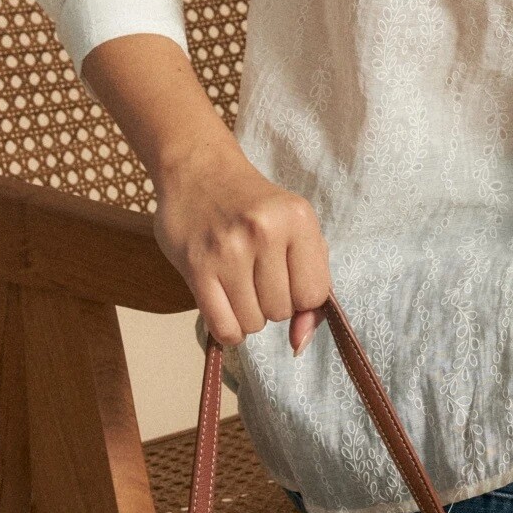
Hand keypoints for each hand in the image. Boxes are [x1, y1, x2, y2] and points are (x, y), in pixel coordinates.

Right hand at [153, 130, 332, 354]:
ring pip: (253, 323)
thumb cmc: (253, 204)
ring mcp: (230, 250)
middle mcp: (266, 231)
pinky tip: (223, 304)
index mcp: (298, 219)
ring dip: (247, 314)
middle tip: (255, 274)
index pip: (314, 295)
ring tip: (237, 283)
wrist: (199, 169)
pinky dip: (228, 329)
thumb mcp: (294, 228)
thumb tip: (301, 342)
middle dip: (271, 303)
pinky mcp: (198, 267)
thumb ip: (310, 282)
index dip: (301, 298)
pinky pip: (223, 327)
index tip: (286, 280)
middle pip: (282, 311)